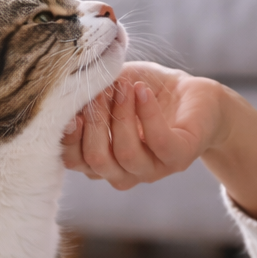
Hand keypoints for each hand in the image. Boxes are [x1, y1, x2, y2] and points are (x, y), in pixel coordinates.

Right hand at [61, 62, 225, 190]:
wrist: (194, 95)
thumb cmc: (145, 91)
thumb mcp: (109, 87)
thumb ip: (86, 93)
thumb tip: (62, 90)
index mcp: (103, 160)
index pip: (75, 162)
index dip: (68, 140)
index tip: (70, 112)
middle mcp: (125, 171)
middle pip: (97, 161)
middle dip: (94, 122)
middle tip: (98, 90)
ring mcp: (153, 169)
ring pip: (125, 154)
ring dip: (120, 115)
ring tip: (124, 86)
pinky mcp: (179, 157)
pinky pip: (159, 142)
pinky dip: (147, 114)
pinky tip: (141, 91)